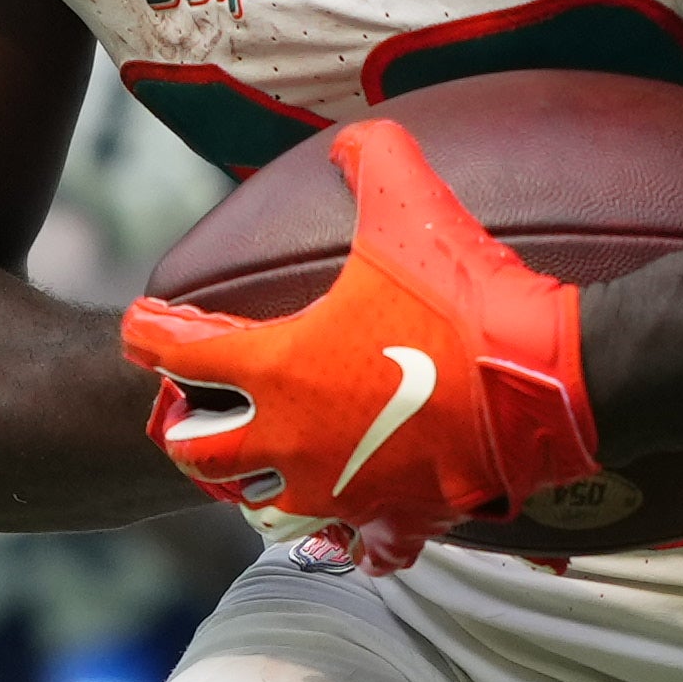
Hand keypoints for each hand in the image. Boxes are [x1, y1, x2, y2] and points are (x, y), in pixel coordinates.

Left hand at [119, 124, 599, 566]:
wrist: (542, 378)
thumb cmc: (464, 296)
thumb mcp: (408, 204)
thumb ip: (369, 158)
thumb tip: (351, 138)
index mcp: (279, 369)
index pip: (182, 355)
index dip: (150, 335)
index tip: (139, 327)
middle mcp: (296, 439)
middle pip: (204, 455)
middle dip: (187, 431)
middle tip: (188, 411)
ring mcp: (344, 488)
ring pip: (270, 502)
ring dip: (260, 479)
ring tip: (266, 457)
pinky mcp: (398, 516)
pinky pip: (364, 543)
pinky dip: (359, 535)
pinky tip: (360, 531)